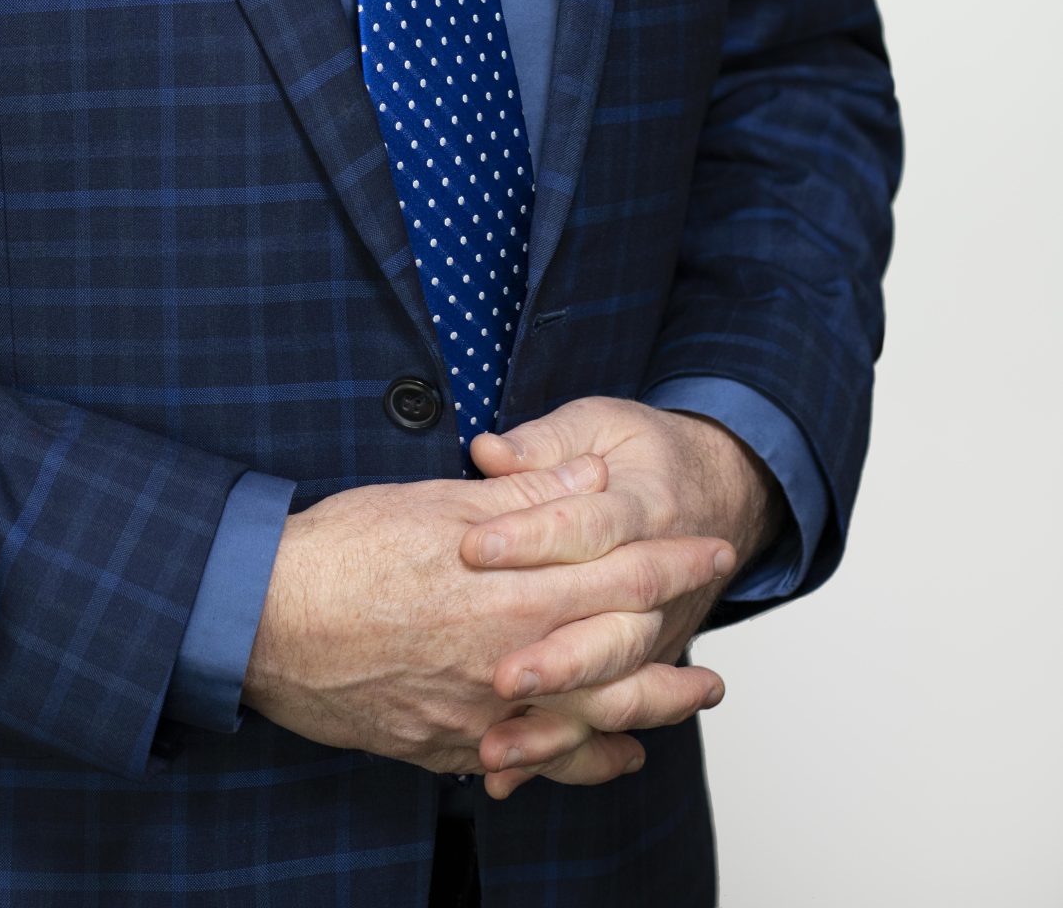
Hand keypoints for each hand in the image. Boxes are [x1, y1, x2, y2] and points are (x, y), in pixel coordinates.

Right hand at [240, 458, 733, 779]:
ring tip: (687, 706)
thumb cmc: (343, 551)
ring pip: (588, 722)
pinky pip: (533, 762)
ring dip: (647, 714)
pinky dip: (580, 762)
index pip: (620, 575)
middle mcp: (510, 661)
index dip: (672, 563)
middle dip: (676, 656)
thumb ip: (524, 499)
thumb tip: (589, 478)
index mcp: (514, 591)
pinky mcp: (448, 744)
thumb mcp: (436, 502)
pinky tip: (610, 757)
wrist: (265, 620)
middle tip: (718, 654)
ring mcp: (482, 713)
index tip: (710, 552)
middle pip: (620, 661)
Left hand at [459, 396, 786, 798]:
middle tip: (502, 676)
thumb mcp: (600, 423)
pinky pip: (603, 723)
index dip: (531, 535)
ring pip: (611, 692)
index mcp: (643, 510)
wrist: (727, 489)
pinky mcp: (638, 668)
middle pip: (612, 628)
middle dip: (558, 659)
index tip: (472, 548)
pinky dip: (560, 755)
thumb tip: (490, 452)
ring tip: (495, 749)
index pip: (587, 528)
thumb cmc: (647, 452)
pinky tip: (506, 775)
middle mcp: (655, 586)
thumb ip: (545, 444)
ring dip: (554, 726)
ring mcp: (652, 636)